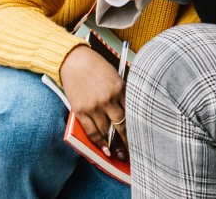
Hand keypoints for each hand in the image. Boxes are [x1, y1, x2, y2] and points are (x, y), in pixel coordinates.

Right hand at [59, 45, 128, 159]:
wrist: (74, 61)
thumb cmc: (96, 67)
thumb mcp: (115, 77)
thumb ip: (122, 94)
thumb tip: (127, 112)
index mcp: (120, 89)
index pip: (132, 113)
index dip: (136, 127)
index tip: (141, 137)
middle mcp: (108, 99)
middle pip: (121, 125)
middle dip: (127, 141)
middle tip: (132, 152)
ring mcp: (94, 106)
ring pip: (106, 131)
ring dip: (113, 145)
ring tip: (119, 154)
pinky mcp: (81, 110)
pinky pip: (91, 131)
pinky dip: (98, 142)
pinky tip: (104, 150)